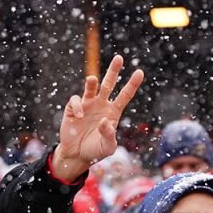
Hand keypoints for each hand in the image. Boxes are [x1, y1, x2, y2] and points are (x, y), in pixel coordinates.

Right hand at [50, 54, 143, 182]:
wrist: (77, 155)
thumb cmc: (95, 150)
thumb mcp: (107, 147)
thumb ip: (109, 136)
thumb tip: (105, 121)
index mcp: (113, 112)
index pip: (125, 95)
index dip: (132, 84)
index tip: (140, 72)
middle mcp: (101, 105)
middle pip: (108, 84)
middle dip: (113, 71)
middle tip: (119, 58)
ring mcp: (87, 105)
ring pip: (91, 87)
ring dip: (91, 82)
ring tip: (92, 80)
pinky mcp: (73, 108)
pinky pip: (76, 100)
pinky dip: (77, 106)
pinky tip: (78, 116)